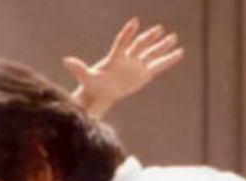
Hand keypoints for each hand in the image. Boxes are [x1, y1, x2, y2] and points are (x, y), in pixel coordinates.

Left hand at [64, 17, 184, 120]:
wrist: (101, 93)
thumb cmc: (93, 84)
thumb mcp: (86, 78)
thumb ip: (78, 68)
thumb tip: (66, 60)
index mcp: (115, 57)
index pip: (123, 42)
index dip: (128, 32)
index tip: (135, 22)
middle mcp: (128, 58)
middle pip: (140, 45)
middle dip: (149, 38)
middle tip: (158, 29)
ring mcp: (137, 65)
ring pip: (151, 53)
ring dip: (161, 45)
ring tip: (173, 36)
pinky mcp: (144, 73)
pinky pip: (159, 65)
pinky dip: (169, 59)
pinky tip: (180, 52)